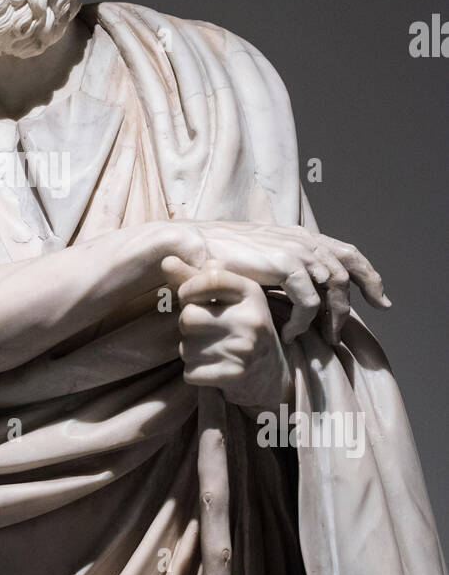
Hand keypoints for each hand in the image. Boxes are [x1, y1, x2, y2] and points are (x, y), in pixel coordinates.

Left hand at [164, 258, 292, 408]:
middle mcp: (251, 318)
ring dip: (191, 351)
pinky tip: (213, 368)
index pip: (211, 277)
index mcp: (251, 292)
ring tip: (212, 350)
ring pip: (186, 348)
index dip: (188, 287)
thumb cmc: (238, 325)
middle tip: (204, 330)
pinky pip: (190, 373)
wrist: (269, 373)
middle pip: (188, 316)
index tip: (187, 296)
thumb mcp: (224, 297)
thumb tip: (166, 261)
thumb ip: (194, 278)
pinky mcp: (236, 375)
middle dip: (187, 325)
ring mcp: (245, 348)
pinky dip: (195, 373)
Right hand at [172, 221, 389, 344]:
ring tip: (323, 339)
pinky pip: (308, 300)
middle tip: (345, 333)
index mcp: (300, 236)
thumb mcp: (259, 257)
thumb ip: (282, 265)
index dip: (369, 276)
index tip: (381, 301)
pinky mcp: (283, 265)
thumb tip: (297, 285)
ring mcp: (295, 251)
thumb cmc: (218, 254)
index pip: (347, 252)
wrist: (192, 244)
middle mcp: (303, 240)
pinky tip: (291, 334)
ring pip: (333, 287)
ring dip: (332, 317)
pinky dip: (304, 321)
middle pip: (347, 270)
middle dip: (356, 303)